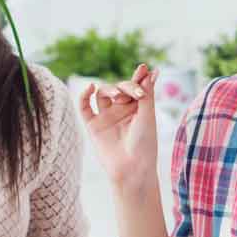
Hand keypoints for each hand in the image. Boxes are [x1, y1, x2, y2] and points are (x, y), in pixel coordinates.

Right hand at [79, 64, 159, 198]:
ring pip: (102, 93)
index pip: (136, 87)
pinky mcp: (93, 125)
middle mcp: (121, 111)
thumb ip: (147, 93)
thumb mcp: (148, 115)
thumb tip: (151, 71)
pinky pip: (84, 107)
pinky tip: (90, 87)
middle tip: (134, 94)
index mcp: (137, 108)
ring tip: (117, 96)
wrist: (132, 168)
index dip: (138, 77)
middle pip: (119, 87)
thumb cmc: (144, 143)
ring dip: (109, 89)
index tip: (143, 68)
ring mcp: (106, 117)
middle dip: (126, 86)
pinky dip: (84, 96)